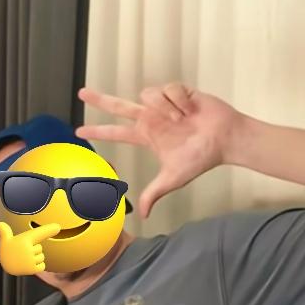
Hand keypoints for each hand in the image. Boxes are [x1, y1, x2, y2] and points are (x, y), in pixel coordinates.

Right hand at [0, 222, 58, 275]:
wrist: (4, 267)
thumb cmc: (6, 251)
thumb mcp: (6, 240)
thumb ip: (5, 231)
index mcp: (24, 240)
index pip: (39, 234)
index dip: (48, 230)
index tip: (58, 227)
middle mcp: (28, 249)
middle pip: (40, 249)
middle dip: (33, 251)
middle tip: (22, 253)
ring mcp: (30, 260)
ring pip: (41, 257)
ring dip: (35, 259)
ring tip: (25, 259)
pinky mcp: (32, 269)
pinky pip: (42, 266)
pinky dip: (38, 266)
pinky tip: (29, 265)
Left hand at [77, 83, 241, 217]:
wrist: (225, 140)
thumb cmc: (201, 158)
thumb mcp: (172, 178)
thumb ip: (153, 193)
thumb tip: (143, 215)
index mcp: (146, 136)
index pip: (116, 133)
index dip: (98, 132)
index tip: (78, 131)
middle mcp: (151, 118)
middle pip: (119, 106)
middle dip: (100, 99)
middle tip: (81, 93)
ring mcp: (163, 104)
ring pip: (147, 95)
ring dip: (163, 108)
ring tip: (181, 120)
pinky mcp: (178, 91)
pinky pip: (168, 89)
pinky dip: (178, 101)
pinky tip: (190, 111)